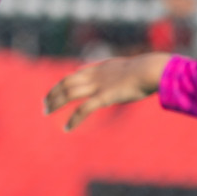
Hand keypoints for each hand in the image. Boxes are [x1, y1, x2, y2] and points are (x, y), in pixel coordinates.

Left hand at [43, 53, 170, 131]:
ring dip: (55, 103)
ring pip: (69, 93)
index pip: (75, 74)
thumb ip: (116, 73)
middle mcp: (95, 75)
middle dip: (54, 93)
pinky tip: (67, 127)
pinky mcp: (104, 97)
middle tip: (45, 103)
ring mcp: (98, 85)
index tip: (55, 91)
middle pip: (66, 83)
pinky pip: (83, 109)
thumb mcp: (128, 69)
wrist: (151, 69)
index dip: (63, 83)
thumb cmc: (146, 70)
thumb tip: (118, 76)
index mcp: (100, 68)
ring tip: (46, 111)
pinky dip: (73, 119)